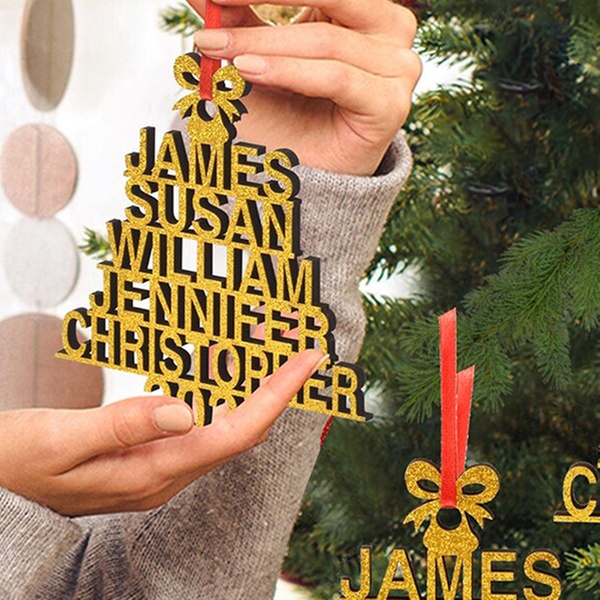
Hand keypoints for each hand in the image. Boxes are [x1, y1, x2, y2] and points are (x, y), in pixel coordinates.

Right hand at [0, 349, 324, 515]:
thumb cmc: (18, 463)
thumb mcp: (60, 441)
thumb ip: (122, 425)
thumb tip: (185, 408)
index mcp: (153, 470)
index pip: (236, 433)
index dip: (278, 396)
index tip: (308, 361)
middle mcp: (167, 471)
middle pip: (242, 428)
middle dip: (276, 386)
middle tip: (297, 344)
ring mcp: (161, 465)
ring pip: (224, 423)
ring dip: (249, 385)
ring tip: (266, 343)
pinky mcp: (150, 454)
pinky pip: (200, 421)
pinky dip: (218, 390)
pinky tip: (219, 364)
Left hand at [187, 0, 421, 175]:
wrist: (307, 178)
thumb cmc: (287, 116)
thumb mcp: (257, 57)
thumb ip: (240, 21)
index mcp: (361, 10)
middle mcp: (389, 29)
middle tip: (211, 8)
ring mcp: (398, 67)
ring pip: (324, 42)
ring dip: (263, 44)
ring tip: (216, 50)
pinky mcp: (391, 104)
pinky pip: (336, 78)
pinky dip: (289, 72)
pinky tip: (249, 70)